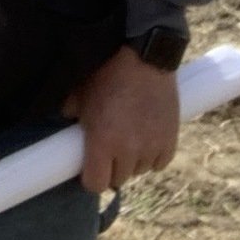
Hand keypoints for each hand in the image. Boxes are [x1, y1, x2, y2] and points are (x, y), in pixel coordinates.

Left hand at [69, 44, 181, 195]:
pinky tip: (147, 139)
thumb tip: (68, 121)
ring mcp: (151, 147)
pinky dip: (153, 155)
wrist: (144, 56)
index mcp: (102, 142)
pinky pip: (159, 163)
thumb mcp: (82, 93)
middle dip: (111, 167)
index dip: (91, 177)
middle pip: (118, 179)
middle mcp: (128, 151)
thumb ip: (72, 112)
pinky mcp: (171, 141)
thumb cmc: (108, 72)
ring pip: (139, 170)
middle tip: (109, 147)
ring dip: (133, 160)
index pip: (96, 183)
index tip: (90, 167)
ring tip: (129, 138)